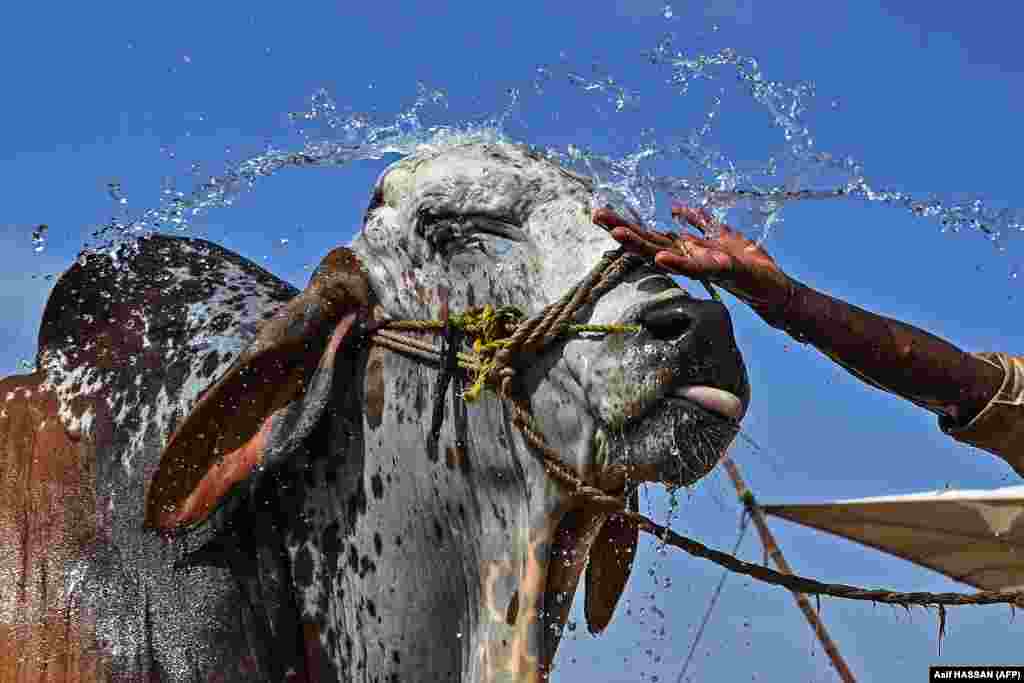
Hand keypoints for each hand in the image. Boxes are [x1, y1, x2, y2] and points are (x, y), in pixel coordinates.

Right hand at [593, 205, 794, 321]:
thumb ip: (699, 221)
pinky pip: (695, 268)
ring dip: (640, 246)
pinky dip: (678, 263)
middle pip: (650, 242)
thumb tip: (674, 208)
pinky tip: (661, 258)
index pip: (651, 234)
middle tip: (597, 217)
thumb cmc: (749, 264)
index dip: (627, 223)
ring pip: (665, 254)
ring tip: (617, 233)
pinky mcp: (720, 271)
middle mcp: (688, 257)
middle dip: (623, 230)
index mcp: (687, 248)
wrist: (774, 289)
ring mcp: (701, 266)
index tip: (601, 213)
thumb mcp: (722, 234)